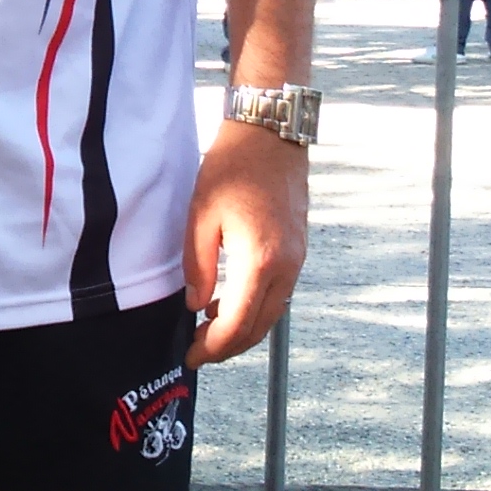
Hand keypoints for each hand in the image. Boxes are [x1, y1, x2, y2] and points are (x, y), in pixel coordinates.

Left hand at [183, 119, 309, 364]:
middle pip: (259, 327)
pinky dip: (255, 307)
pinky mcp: (299, 249)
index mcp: (261, 260)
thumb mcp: (200, 216)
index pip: (237, 324)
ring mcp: (298, 259)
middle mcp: (287, 266)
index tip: (191, 356)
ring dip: (242, 328)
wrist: (269, 135)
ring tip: (208, 328)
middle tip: (198, 350)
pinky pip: (279, 293)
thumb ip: (198, 266)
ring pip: (272, 313)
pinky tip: (228, 301)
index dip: (212, 347)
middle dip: (227, 347)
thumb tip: (195, 304)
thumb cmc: (232, 168)